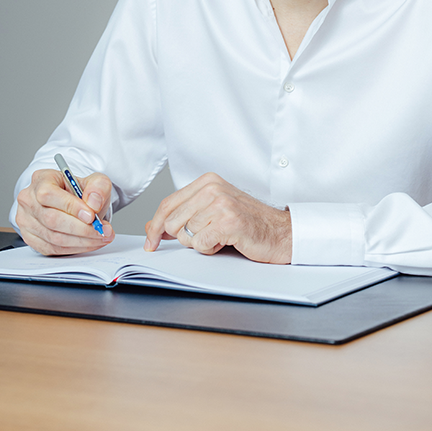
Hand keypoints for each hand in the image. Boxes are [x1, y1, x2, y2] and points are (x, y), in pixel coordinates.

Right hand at [14, 169, 112, 255]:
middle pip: (51, 219)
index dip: (70, 207)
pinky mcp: (31, 239)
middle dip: (81, 228)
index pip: (49, 194)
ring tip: (101, 237)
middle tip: (101, 230)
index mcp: (41, 179)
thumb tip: (94, 202)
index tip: (91, 216)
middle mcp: (29, 200)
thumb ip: (98, 187)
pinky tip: (89, 243)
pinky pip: (53, 249)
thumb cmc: (79, 192)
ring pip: (53, 237)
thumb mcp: (95, 182)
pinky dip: (75, 248)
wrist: (73, 204)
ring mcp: (26, 221)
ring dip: (82, 241)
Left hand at [144, 172, 290, 263]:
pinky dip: (210, 249)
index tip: (151, 242)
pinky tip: (226, 241)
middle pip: (172, 222)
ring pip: (185, 235)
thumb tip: (153, 226)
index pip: (168, 204)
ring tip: (221, 236)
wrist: (280, 232)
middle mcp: (212, 188)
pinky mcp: (227, 222)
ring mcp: (220, 204)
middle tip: (207, 236)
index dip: (156, 227)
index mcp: (207, 181)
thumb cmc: (248, 223)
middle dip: (184, 237)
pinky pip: (199, 244)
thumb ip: (182, 216)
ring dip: (201, 243)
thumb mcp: (211, 213)